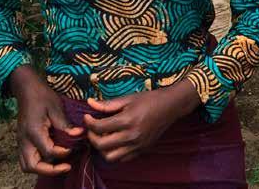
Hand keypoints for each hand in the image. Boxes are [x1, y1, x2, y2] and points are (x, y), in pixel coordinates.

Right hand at [9, 66, 83, 175]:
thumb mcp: (56, 107)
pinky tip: (52, 159)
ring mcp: (21, 142)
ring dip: (42, 170)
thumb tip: (78, 134)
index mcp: (33, 131)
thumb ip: (65, 124)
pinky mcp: (23, 142)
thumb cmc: (42, 96)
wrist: (27, 90)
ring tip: (60, 166)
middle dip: (49, 170)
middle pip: (31, 166)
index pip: (48, 151)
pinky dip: (38, 164)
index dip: (63, 152)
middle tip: (66, 167)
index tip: (74, 147)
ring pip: (26, 166)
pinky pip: (26, 160)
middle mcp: (24, 140)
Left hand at [83, 80, 199, 162]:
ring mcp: (137, 145)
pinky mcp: (142, 150)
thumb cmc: (150, 99)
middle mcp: (132, 135)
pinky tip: (116, 141)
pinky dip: (115, 153)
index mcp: (128, 120)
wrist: (171, 106)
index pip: (99, 127)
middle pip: (101, 145)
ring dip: (102, 148)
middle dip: (92, 136)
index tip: (87, 117)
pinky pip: (122, 159)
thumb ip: (108, 104)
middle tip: (93, 128)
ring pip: (110, 156)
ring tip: (104, 136)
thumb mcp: (128, 99)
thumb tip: (89, 103)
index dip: (89, 122)